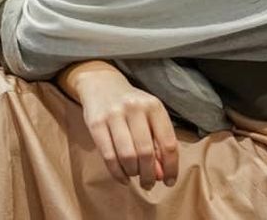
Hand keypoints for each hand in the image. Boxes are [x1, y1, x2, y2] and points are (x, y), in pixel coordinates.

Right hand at [71, 64, 178, 189]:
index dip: (171, 168)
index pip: (168, 144)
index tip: (169, 182)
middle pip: (146, 153)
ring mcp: (113, 114)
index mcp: (153, 106)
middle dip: (149, 175)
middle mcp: (134, 108)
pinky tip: (122, 176)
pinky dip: (117, 172)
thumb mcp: (149, 116)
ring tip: (134, 175)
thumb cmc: (131, 105)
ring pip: (127, 156)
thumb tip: (160, 175)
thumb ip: (157, 143)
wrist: (100, 82)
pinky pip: (108, 156)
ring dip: (133, 173)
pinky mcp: (95, 122)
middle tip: (148, 183)